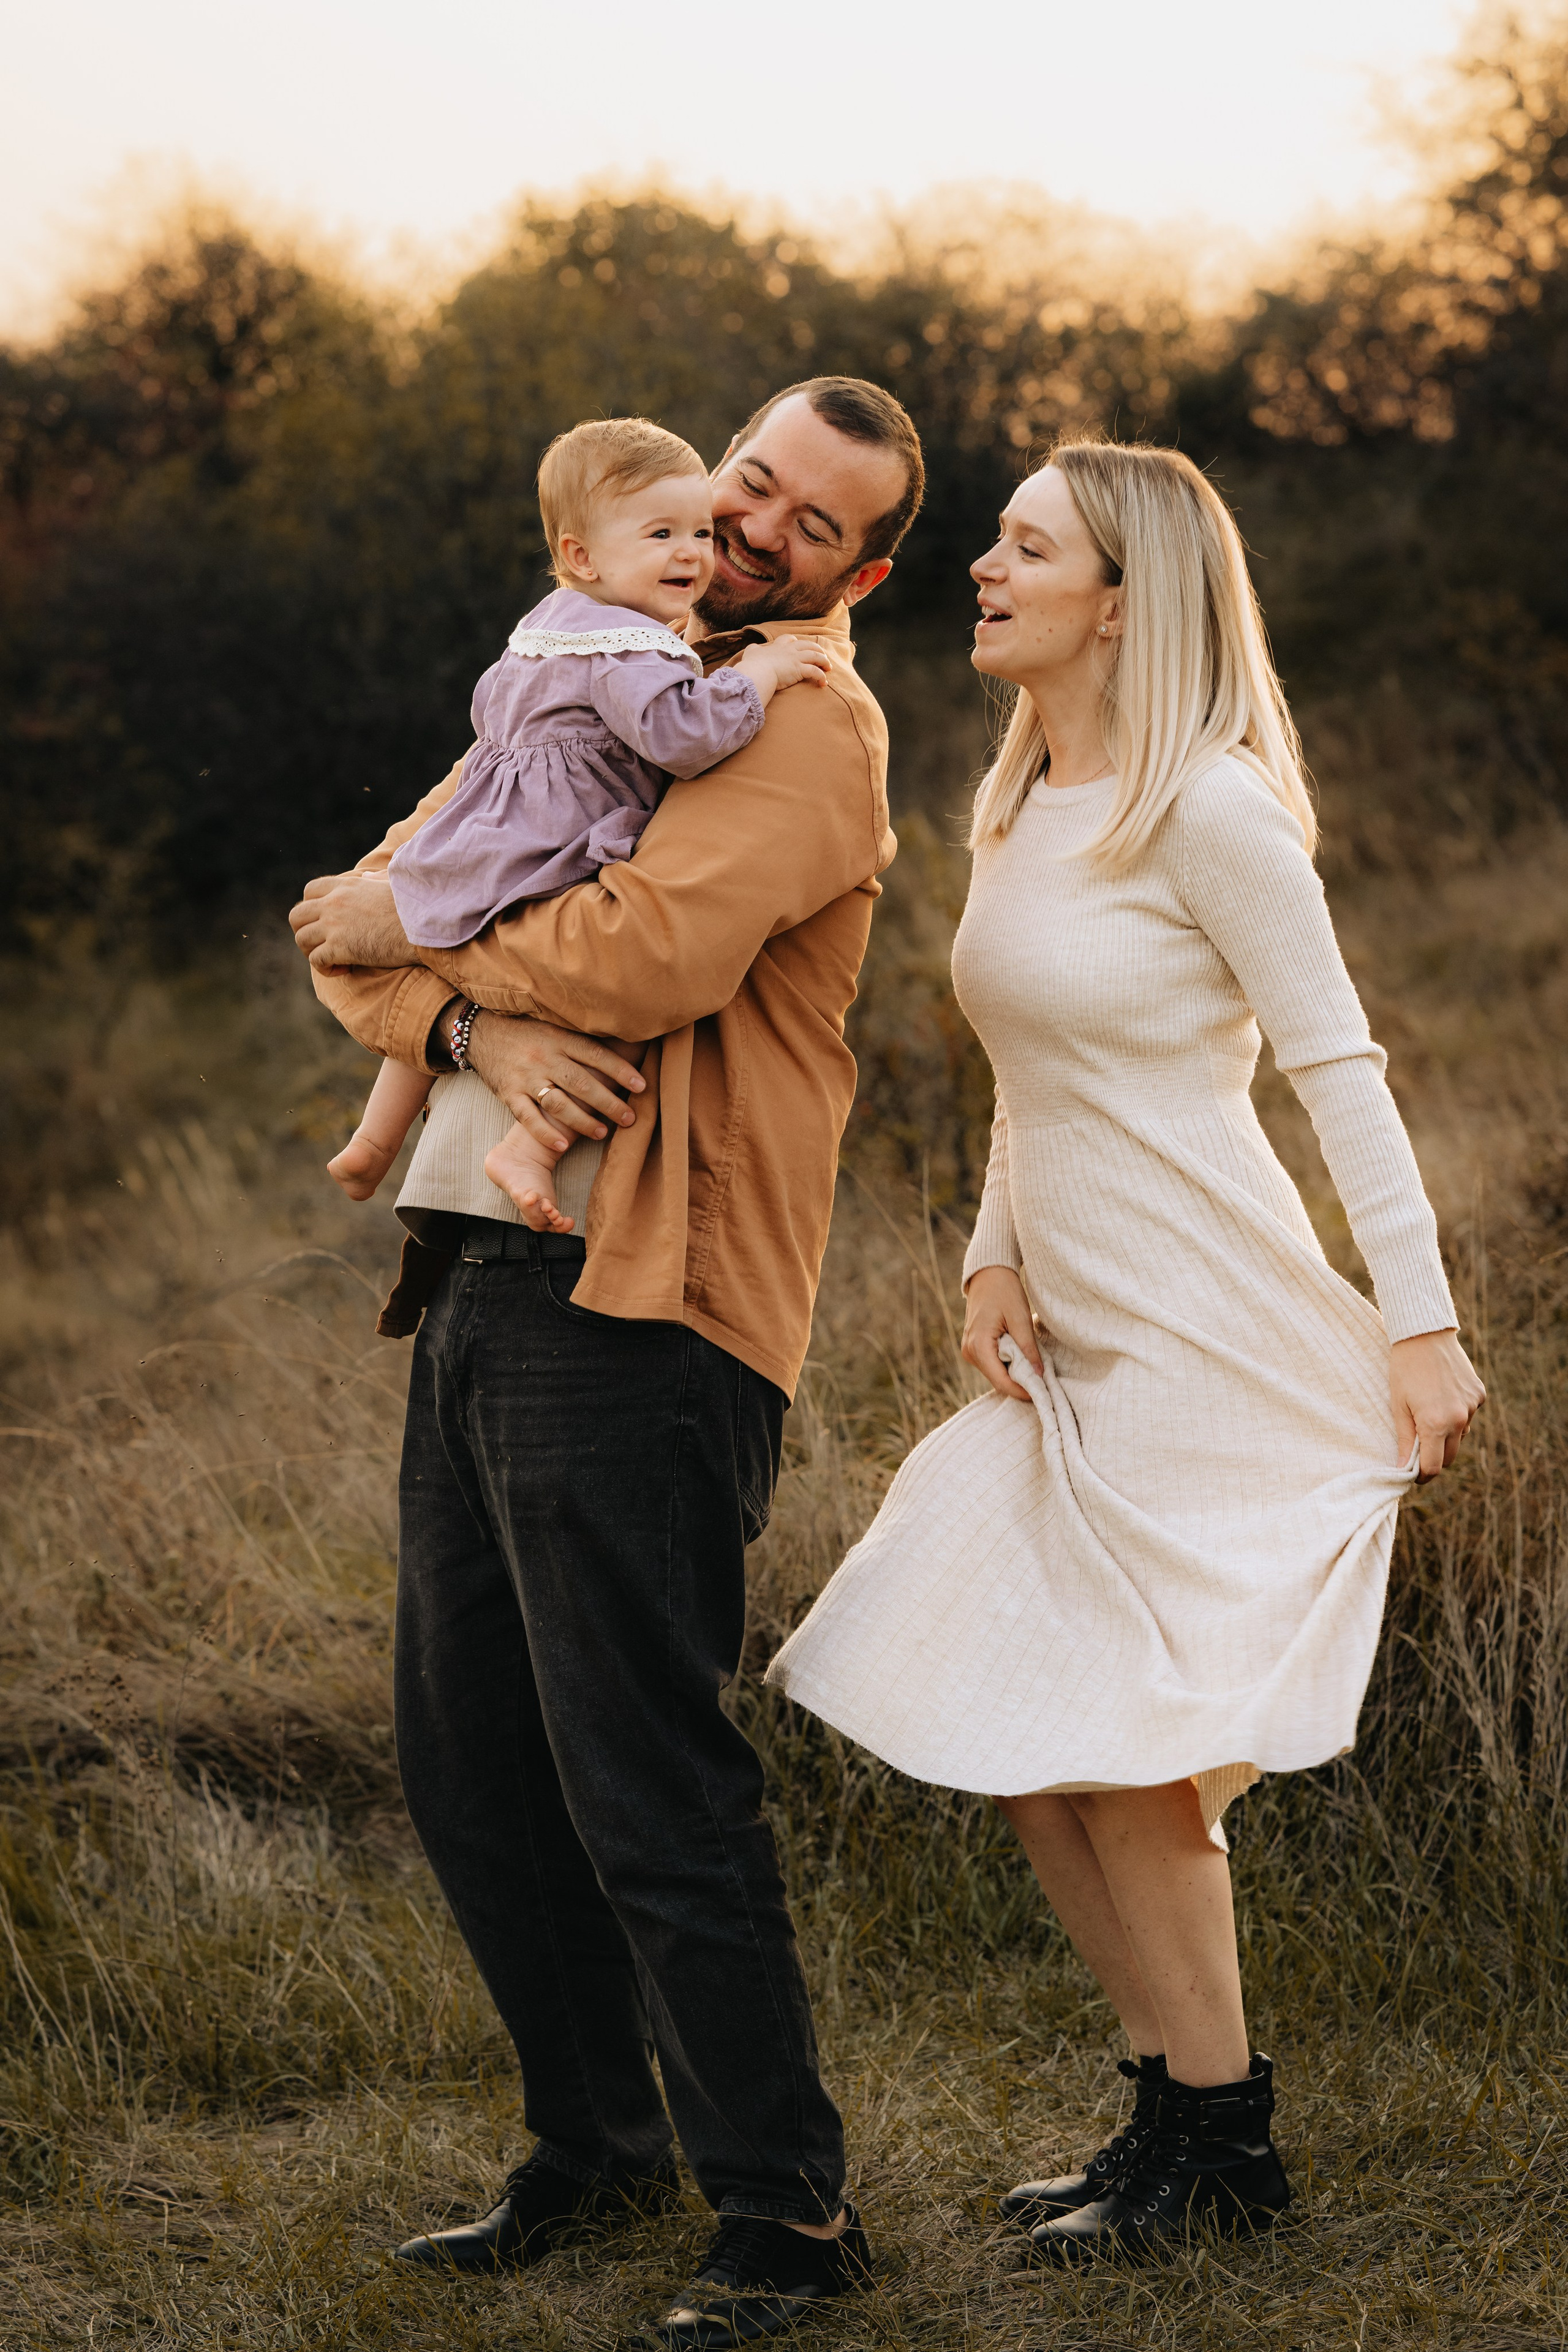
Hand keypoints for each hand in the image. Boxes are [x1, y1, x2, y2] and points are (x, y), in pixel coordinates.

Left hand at [288, 872, 413, 970]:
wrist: (423, 924)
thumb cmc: (413, 906)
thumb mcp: (389, 884)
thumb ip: (373, 881)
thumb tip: (367, 879)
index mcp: (345, 886)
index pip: (310, 890)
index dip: (311, 906)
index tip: (324, 920)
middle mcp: (333, 903)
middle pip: (296, 916)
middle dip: (304, 931)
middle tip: (322, 943)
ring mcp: (334, 925)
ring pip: (301, 939)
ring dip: (312, 952)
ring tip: (332, 959)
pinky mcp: (340, 948)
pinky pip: (316, 961)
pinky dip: (325, 969)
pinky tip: (344, 969)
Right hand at [463, 1010, 646, 1154]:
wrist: (482, 1031)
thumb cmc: (528, 1032)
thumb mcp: (555, 1027)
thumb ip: (581, 1040)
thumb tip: (622, 1043)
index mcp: (560, 1039)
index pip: (595, 1055)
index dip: (620, 1070)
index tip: (642, 1086)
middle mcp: (545, 1058)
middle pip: (581, 1083)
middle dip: (608, 1102)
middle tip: (630, 1118)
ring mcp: (526, 1077)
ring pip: (558, 1103)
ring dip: (582, 1121)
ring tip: (603, 1133)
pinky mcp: (508, 1093)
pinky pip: (528, 1117)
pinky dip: (544, 1132)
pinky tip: (562, 1146)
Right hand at [738, 635, 830, 699]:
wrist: (757, 672)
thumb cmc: (753, 665)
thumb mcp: (750, 653)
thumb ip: (752, 650)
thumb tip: (752, 648)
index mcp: (778, 647)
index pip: (789, 639)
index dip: (796, 641)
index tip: (798, 644)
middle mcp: (789, 650)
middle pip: (809, 645)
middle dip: (817, 650)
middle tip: (822, 656)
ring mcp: (796, 659)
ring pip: (816, 656)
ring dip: (824, 662)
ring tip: (828, 668)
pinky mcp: (800, 670)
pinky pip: (815, 672)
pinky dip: (822, 677)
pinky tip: (824, 683)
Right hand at [961, 1264, 1044, 1401]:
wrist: (989, 1273)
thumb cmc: (1004, 1291)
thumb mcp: (1020, 1318)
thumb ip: (1029, 1349)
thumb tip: (1039, 1375)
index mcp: (978, 1346)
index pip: (1001, 1381)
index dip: (1022, 1390)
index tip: (1043, 1393)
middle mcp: (970, 1352)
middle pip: (998, 1380)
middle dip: (1020, 1383)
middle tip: (1044, 1382)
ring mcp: (970, 1350)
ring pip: (996, 1373)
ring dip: (1015, 1374)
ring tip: (1036, 1368)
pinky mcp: (974, 1346)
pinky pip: (993, 1363)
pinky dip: (1009, 1364)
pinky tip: (1023, 1358)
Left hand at [1389, 1328, 1484, 1481]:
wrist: (1424, 1335)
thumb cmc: (1404, 1370)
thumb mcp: (1398, 1406)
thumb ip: (1404, 1440)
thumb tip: (1402, 1469)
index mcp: (1435, 1424)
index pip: (1434, 1467)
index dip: (1423, 1475)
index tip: (1414, 1474)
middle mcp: (1458, 1419)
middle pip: (1449, 1456)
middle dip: (1434, 1457)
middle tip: (1418, 1448)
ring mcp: (1472, 1407)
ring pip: (1460, 1435)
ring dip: (1446, 1434)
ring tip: (1428, 1413)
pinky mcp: (1479, 1394)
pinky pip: (1468, 1415)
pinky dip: (1457, 1414)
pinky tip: (1443, 1397)